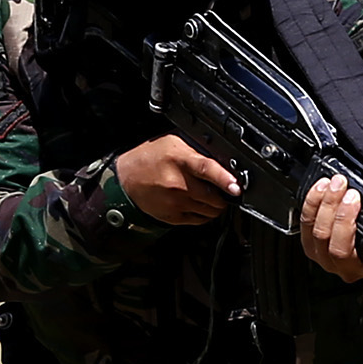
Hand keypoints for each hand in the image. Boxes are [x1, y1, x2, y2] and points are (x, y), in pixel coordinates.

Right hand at [117, 134, 236, 225]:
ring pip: (210, 211)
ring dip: (216, 205)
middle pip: (214, 196)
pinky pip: (199, 220)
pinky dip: (205, 213)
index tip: (236, 187)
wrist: (125, 179)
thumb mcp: (173, 143)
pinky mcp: (173, 217)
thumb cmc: (149, 158)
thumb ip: (197, 149)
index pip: (207, 170)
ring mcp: (175, 203)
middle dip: (224, 194)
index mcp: (179, 160)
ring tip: (210, 195)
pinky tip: (198, 203)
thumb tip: (223, 158)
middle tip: (225, 188)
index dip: (224, 179)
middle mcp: (177, 183)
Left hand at [298, 173, 362, 302]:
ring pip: (318, 235)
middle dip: (343, 218)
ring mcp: (324, 257)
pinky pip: (305, 224)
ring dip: (326, 206)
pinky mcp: (309, 242)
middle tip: (352, 195)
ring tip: (336, 185)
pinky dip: (312, 204)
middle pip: (338, 248)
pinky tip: (321, 189)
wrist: (359, 219)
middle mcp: (347, 267)